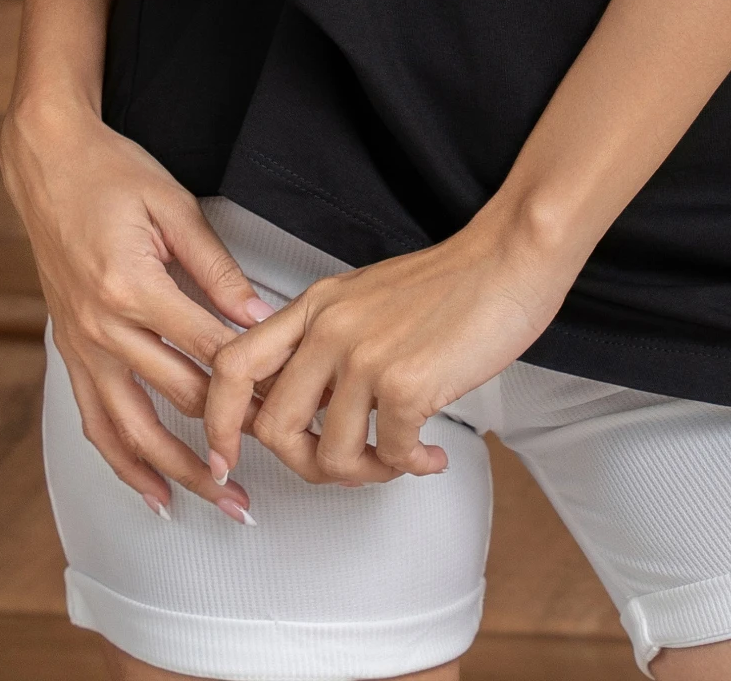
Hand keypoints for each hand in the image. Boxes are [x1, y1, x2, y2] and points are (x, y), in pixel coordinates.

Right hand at [0, 92, 265, 521]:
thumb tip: (260, 318)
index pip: (210, 352)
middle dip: (228, 440)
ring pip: (131, 430)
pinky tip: (152, 491)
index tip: (291, 403)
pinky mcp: (70, 350)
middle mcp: (102, 327)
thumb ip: (217, 269)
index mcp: (133, 287)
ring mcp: (81, 344)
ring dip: (178, 473)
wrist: (46, 162)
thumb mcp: (174, 206)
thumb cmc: (112, 173)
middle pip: (178, 401)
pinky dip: (123, 464)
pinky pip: (95, 422)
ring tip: (221, 502)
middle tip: (275, 468)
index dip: (255, 381)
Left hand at [203, 207, 572, 489]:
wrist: (510, 256)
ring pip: (330, 456)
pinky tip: (431, 453)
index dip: (219, 422)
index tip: (228, 459)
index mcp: (315, 306)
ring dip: (367, 474)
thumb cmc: (452, 281)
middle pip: (275, 429)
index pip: (233, 365)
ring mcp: (365, 356)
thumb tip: (310, 409)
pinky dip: (411, 466)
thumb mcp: (367, 299)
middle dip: (307, 466)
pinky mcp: (406, 383)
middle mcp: (329, 329)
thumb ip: (329, 342)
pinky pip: (389, 455)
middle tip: (348, 465)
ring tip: (399, 458)